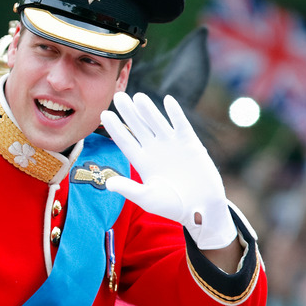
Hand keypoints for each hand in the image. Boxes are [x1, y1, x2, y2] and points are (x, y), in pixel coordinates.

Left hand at [100, 92, 235, 249]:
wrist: (202, 209)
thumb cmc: (173, 206)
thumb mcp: (148, 198)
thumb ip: (129, 190)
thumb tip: (108, 184)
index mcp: (142, 161)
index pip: (125, 140)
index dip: (115, 128)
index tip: (104, 114)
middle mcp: (154, 150)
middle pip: (138, 127)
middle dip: (128, 112)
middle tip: (117, 95)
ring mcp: (172, 145)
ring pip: (156, 122)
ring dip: (148, 109)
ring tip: (137, 96)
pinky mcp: (190, 144)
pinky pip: (181, 125)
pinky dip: (175, 113)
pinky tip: (168, 100)